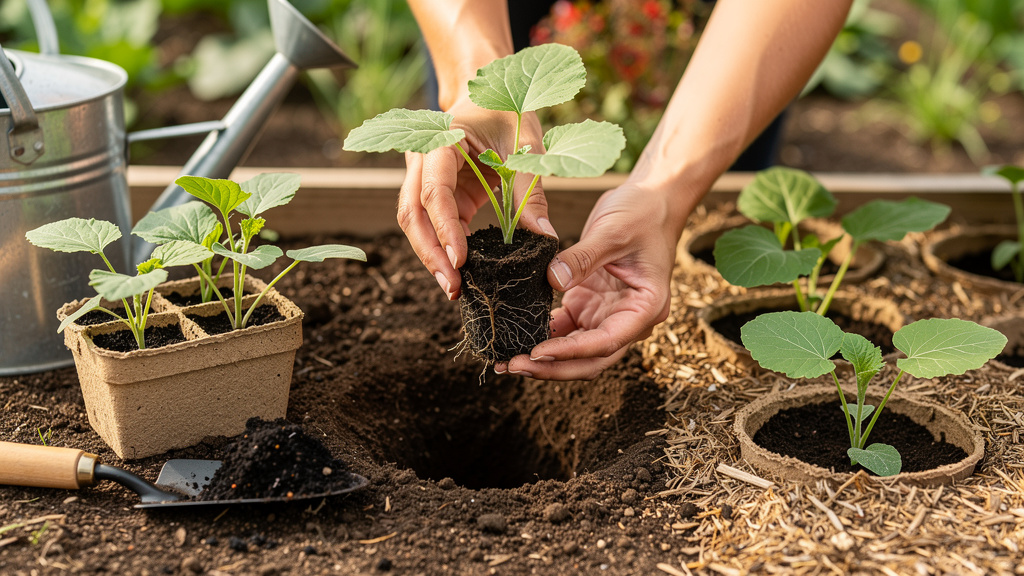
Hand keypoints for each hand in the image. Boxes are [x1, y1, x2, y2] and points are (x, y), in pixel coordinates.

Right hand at [397, 97, 554, 299]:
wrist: (491, 96)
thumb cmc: (509, 113)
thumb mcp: (526, 145)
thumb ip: (531, 191)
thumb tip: (544, 238)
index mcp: (441, 140)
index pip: (434, 190)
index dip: (444, 228)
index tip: (460, 259)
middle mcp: (423, 160)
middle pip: (412, 212)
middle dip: (429, 252)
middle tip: (452, 287)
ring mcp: (426, 179)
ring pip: (414, 223)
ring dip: (430, 257)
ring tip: (454, 289)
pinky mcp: (441, 196)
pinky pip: (433, 226)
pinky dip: (444, 250)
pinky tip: (461, 274)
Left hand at [499, 182, 688, 379]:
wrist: (652, 199)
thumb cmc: (643, 213)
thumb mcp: (613, 232)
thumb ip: (583, 258)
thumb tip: (551, 280)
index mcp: (646, 307)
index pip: (606, 342)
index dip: (571, 352)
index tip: (538, 352)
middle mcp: (628, 319)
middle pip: (589, 358)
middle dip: (553, 366)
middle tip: (513, 365)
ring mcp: (606, 313)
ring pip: (574, 350)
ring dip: (544, 357)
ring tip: (507, 359)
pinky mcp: (588, 303)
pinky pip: (564, 329)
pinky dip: (542, 335)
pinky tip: (516, 336)